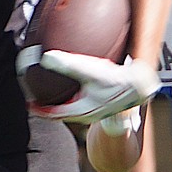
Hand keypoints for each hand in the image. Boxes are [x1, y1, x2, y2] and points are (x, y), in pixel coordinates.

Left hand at [20, 49, 159, 123]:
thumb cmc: (117, 82)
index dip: (39, 109)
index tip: (29, 102)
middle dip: (50, 105)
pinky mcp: (106, 102)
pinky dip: (78, 91)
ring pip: (75, 106)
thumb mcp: (90, 70)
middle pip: (63, 112)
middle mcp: (88, 112)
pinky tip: (84, 76)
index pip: (54, 114)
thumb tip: (45, 57)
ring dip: (64, 100)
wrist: (141, 88)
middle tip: (39, 96)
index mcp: (80, 110)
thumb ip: (67, 64)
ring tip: (58, 88)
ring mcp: (98, 108)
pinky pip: (86, 98)